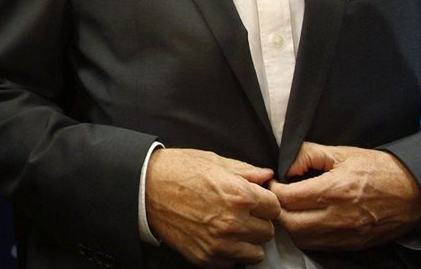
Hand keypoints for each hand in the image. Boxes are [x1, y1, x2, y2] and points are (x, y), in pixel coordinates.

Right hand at [145, 148, 279, 267]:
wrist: (144, 188)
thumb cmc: (177, 171)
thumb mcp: (213, 162)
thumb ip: (245, 171)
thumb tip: (267, 176)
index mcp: (239, 195)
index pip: (275, 207)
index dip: (264, 201)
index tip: (254, 200)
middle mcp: (233, 222)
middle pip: (267, 231)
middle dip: (257, 220)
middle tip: (240, 212)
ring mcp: (219, 243)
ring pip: (256, 252)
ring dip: (247, 240)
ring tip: (230, 226)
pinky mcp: (206, 257)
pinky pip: (234, 263)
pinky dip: (229, 252)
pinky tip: (216, 236)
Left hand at [269, 142, 420, 250]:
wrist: (414, 191)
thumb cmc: (377, 169)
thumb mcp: (341, 153)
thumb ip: (308, 154)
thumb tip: (284, 164)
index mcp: (335, 190)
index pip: (287, 198)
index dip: (274, 189)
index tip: (274, 181)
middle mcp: (339, 216)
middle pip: (290, 223)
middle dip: (278, 209)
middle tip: (280, 196)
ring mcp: (347, 234)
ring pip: (302, 238)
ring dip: (291, 224)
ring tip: (293, 208)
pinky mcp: (354, 244)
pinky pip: (319, 246)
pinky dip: (308, 235)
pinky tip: (309, 220)